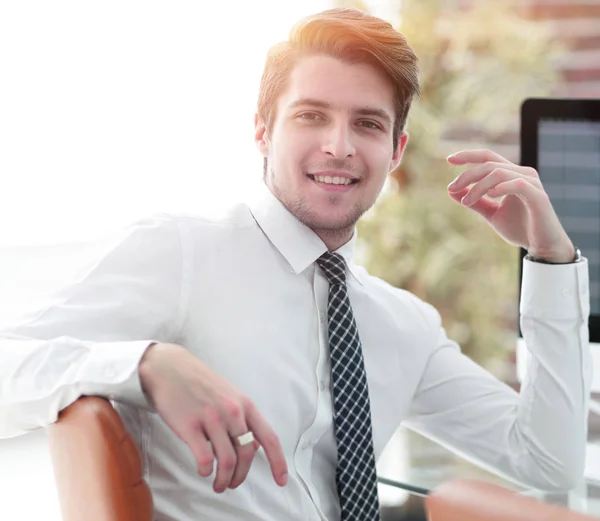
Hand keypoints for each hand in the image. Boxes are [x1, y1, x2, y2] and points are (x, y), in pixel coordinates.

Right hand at [138, 343, 287, 492]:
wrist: (169, 368)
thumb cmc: (201, 384)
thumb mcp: (230, 396)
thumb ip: (244, 421)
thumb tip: (256, 447)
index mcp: (245, 405)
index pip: (269, 437)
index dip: (278, 462)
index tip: (282, 481)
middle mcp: (232, 411)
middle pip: (246, 455)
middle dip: (241, 476)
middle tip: (232, 484)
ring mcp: (211, 418)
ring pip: (227, 461)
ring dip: (224, 479)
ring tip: (218, 484)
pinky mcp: (189, 425)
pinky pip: (204, 458)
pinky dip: (206, 471)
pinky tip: (203, 471)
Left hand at [446, 149, 574, 262]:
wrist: (542, 247)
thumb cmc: (519, 228)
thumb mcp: (491, 213)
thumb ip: (474, 201)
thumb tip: (451, 191)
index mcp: (511, 175)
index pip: (488, 157)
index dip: (469, 155)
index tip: (449, 159)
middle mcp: (522, 174)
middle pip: (489, 164)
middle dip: (466, 175)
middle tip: (451, 189)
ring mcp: (532, 183)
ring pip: (498, 173)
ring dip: (478, 186)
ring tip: (466, 202)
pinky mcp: (538, 196)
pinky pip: (518, 184)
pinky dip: (501, 187)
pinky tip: (490, 196)